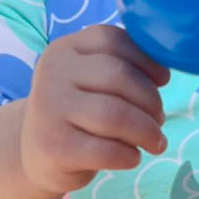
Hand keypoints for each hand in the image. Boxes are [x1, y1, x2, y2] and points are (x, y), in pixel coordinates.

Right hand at [19, 25, 169, 196]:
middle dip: (150, 100)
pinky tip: (131, 157)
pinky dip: (129, 155)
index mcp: (65, 49)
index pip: (112, 40)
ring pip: (116, 115)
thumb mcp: (91, 79)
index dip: (146, 60)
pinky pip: (107, 151)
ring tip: (155, 141)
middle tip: (159, 118)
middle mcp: (53, 74)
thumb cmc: (77, 110)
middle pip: (119, 77)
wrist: (35, 153)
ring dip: (146, 131)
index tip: (162, 80)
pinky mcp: (54, 148)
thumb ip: (121, 66)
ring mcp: (50, 110)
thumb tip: (163, 72)